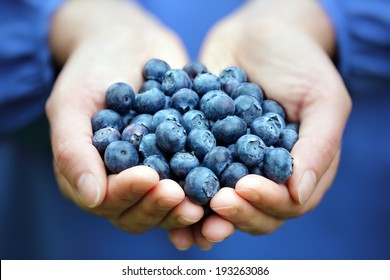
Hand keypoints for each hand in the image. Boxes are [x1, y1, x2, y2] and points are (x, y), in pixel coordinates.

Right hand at [46, 0, 202, 235]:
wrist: (126, 43)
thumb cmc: (91, 72)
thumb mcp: (71, 104)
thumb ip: (73, 151)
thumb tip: (92, 198)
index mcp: (95, 178)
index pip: (109, 200)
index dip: (128, 193)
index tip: (148, 177)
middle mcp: (126, 183)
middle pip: (142, 211)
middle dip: (160, 206)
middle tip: (180, 195)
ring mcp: (158, 172)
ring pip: (171, 204)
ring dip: (187, 207)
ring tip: (205, 199)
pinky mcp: (185, 158)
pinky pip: (198, 177)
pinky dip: (211, 185)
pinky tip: (227, 185)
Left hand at [168, 0, 351, 248]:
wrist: (256, 33)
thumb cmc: (298, 60)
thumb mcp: (322, 97)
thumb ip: (318, 146)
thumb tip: (299, 195)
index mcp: (298, 170)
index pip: (287, 203)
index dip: (266, 202)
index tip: (242, 188)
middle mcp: (265, 175)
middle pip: (253, 212)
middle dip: (234, 213)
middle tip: (213, 204)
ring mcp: (232, 165)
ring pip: (219, 202)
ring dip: (202, 215)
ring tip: (183, 215)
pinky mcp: (203, 151)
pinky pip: (191, 174)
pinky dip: (178, 186)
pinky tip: (162, 191)